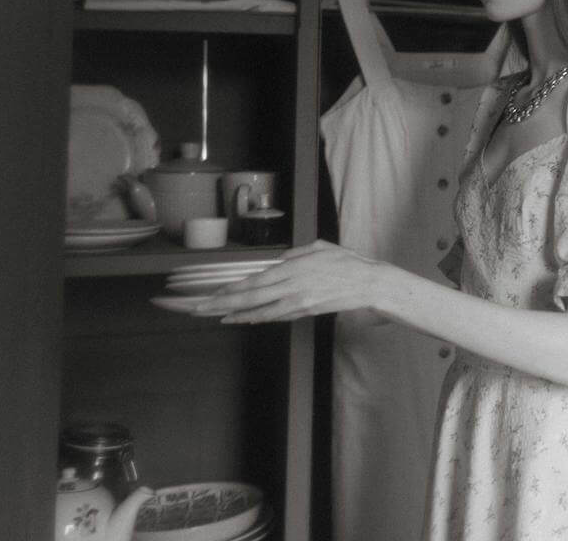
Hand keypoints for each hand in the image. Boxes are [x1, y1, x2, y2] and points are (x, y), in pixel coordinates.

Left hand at [193, 239, 385, 323]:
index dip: (230, 289)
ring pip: (259, 310)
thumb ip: (296, 254)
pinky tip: (241, 319)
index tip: (212, 293)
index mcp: (293, 268)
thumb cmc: (347, 262)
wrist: (369, 284)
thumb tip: (279, 262)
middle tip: (198, 308)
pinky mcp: (305, 311)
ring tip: (214, 316)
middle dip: (221, 303)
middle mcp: (291, 286)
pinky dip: (256, 318)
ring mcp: (297, 302)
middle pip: (249, 297)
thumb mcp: (319, 247)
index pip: (254, 280)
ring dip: (234, 314)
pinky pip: (275, 316)